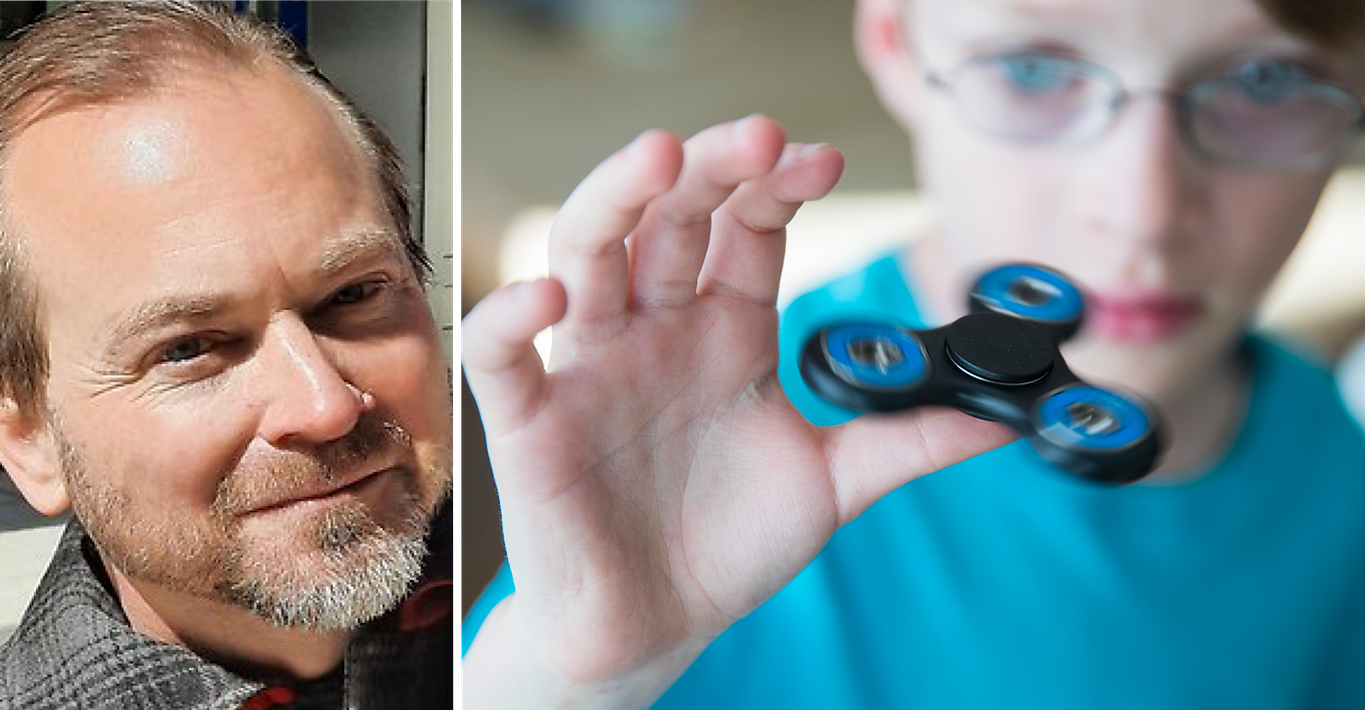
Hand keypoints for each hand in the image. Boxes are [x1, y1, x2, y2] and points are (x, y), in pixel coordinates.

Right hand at [460, 116, 1015, 706]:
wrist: (654, 628)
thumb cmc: (727, 545)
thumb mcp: (833, 484)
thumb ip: (909, 439)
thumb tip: (1007, 413)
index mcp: (727, 332)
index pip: (748, 231)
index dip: (778, 188)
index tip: (824, 160)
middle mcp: (658, 331)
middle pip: (672, 218)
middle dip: (710, 168)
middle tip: (755, 136)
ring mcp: (592, 368)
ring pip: (588, 253)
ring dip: (616, 198)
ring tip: (657, 157)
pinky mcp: (531, 423)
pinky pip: (505, 357)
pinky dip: (511, 315)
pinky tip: (550, 294)